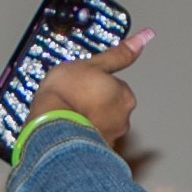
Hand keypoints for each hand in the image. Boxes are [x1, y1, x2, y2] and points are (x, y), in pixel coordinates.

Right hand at [23, 34, 150, 151]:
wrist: (50, 127)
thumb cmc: (67, 95)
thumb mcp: (92, 64)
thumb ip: (118, 54)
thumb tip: (142, 39)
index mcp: (125, 96)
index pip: (116, 85)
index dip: (96, 82)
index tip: (82, 83)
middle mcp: (123, 120)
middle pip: (109, 105)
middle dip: (95, 102)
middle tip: (74, 97)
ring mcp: (109, 137)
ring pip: (100, 124)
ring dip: (88, 119)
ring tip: (69, 114)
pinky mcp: (93, 151)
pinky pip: (89, 139)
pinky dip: (80, 135)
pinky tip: (67, 129)